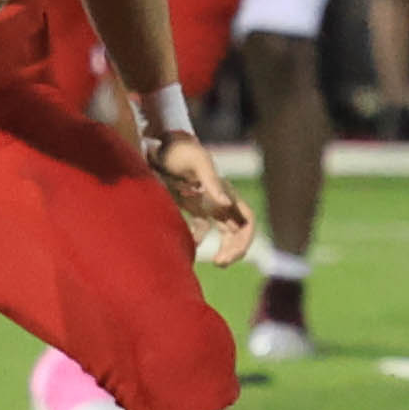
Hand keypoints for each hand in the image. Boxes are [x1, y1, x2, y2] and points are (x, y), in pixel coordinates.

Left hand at [147, 133, 257, 266]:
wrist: (161, 146)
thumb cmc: (182, 152)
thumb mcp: (198, 164)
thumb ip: (213, 183)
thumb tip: (226, 204)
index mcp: (227, 192)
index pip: (247, 221)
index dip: (245, 239)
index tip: (232, 253)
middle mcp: (222, 201)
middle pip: (239, 231)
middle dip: (235, 249)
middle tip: (220, 263)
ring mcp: (208, 204)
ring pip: (225, 232)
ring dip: (224, 248)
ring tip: (215, 262)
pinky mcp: (194, 207)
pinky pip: (203, 229)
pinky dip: (199, 240)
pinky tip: (189, 248)